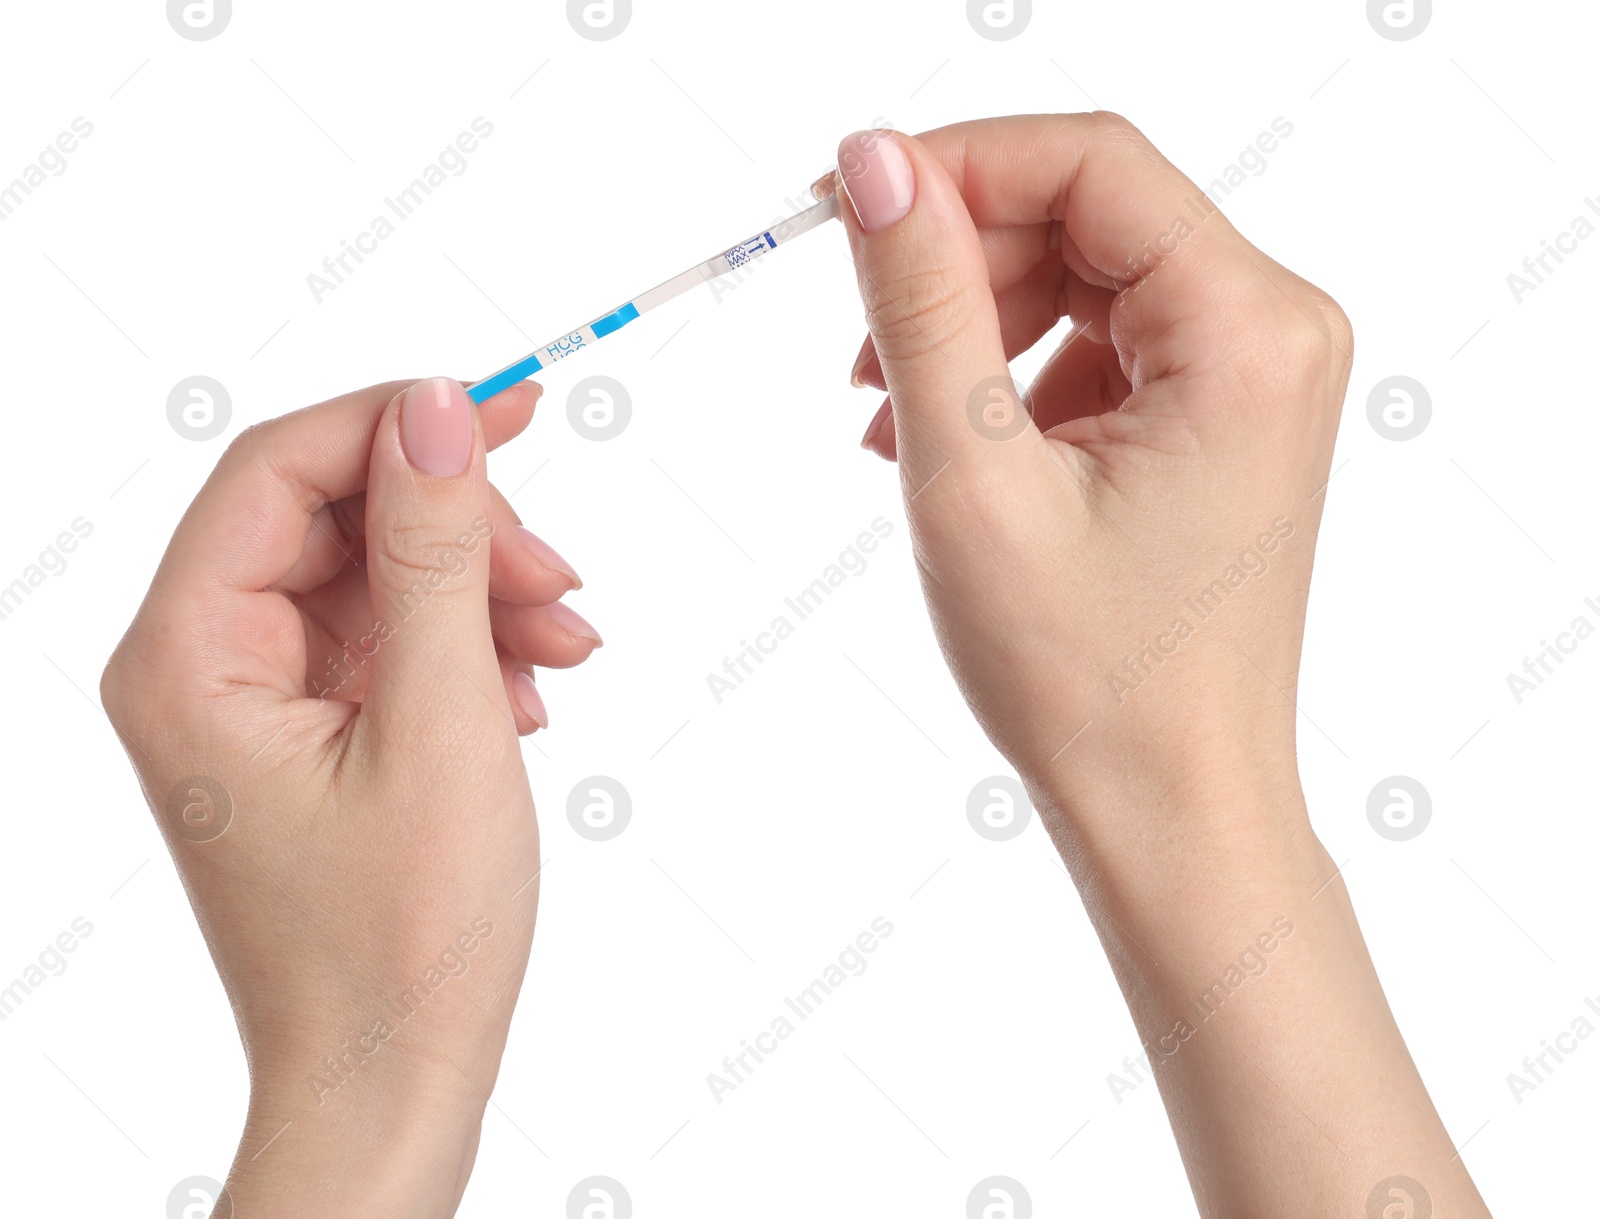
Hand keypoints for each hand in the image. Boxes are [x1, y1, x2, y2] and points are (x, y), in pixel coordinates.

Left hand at [101, 377, 595, 1216]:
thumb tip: (436, 407)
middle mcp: (200, 666)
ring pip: (375, 578)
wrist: (391, 1083)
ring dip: (481, 594)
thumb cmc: (402, 938)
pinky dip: (469, 649)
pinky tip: (530, 694)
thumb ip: (433, 553)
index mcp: (187, 657)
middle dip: (461, 530)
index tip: (515, 408)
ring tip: (570, 647)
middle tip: (562, 578)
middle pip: (335, 517)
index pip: (280, 468)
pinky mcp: (309, 734)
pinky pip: (389, 643)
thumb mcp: (439, 722)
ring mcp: (255, 702)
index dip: (398, 421)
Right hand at [834, 117, 1487, 1217]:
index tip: (846, 205)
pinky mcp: (1220, 413)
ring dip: (973, 319)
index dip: (955, 165)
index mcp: (1247, 331)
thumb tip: (874, 161)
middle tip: (858, 339)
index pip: (1090, 164)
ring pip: (1086, 272)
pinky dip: (1012, 371)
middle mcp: (1276, 332)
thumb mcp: (973, 472)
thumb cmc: (1088, 677)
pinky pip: (1102, 339)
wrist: (1169, 804)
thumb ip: (922, 299)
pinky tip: (943, 441)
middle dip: (958, 258)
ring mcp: (1255, 374)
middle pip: (1088, 212)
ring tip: (887, 414)